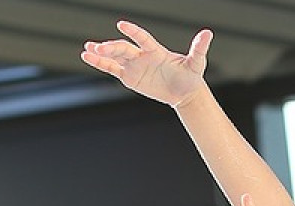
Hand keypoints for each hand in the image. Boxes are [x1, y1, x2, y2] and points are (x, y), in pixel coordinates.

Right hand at [81, 21, 210, 107]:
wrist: (184, 92)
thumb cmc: (190, 76)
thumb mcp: (196, 63)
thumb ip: (199, 48)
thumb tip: (208, 33)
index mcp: (156, 50)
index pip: (142, 37)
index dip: (133, 31)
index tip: (122, 24)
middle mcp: (142, 55)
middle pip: (124, 48)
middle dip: (111, 47)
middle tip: (99, 46)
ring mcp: (134, 65)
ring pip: (114, 57)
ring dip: (101, 52)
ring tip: (86, 49)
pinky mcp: (129, 77)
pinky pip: (112, 68)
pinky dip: (99, 63)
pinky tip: (87, 57)